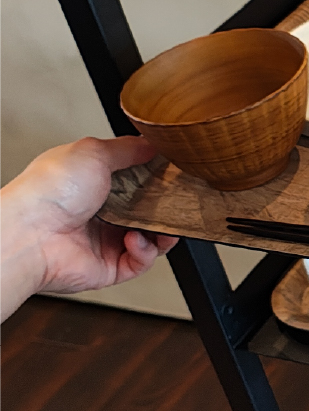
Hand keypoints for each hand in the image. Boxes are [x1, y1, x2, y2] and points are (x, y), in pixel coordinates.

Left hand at [1, 136, 177, 319]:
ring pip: (150, 238)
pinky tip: (135, 239)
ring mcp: (104, 240)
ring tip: (163, 226)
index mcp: (93, 183)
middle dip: (166, 208)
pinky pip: (141, 261)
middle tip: (177, 202)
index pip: (136, 180)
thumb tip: (151, 144)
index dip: (157, 177)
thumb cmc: (49, 191)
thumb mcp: (93, 152)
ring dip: (163, 233)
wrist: (29, 234)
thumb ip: (127, 148)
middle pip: (147, 210)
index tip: (173, 174)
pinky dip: (146, 251)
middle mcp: (100, 212)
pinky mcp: (109, 267)